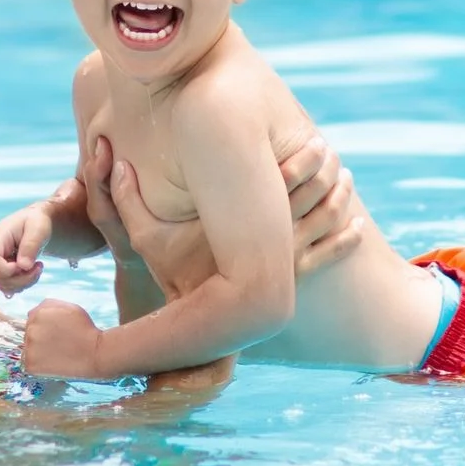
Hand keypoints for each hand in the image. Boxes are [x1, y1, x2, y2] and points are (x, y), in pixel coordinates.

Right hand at [0, 204, 52, 294]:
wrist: (34, 225)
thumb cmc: (35, 222)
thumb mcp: (38, 228)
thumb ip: (30, 245)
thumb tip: (23, 267)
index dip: (7, 269)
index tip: (26, 265)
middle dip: (22, 278)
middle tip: (39, 266)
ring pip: (3, 285)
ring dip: (25, 282)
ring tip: (37, 267)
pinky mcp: (0, 273)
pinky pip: (8, 287)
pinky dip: (23, 284)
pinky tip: (32, 272)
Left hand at [21, 299, 104, 378]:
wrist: (96, 353)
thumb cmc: (85, 329)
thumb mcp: (69, 307)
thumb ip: (49, 305)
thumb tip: (32, 312)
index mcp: (38, 313)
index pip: (33, 318)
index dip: (46, 326)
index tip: (58, 333)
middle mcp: (31, 328)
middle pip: (29, 332)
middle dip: (41, 337)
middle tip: (59, 344)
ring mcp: (29, 347)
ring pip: (28, 348)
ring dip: (38, 350)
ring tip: (57, 353)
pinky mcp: (31, 364)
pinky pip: (28, 363)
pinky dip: (38, 364)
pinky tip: (52, 362)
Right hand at [81, 133, 361, 296]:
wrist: (189, 324)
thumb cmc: (168, 275)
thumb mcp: (139, 238)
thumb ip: (120, 197)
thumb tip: (106, 151)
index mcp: (239, 227)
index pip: (280, 187)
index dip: (302, 163)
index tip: (314, 141)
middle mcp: (268, 245)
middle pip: (312, 201)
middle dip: (327, 174)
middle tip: (329, 152)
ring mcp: (284, 264)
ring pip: (326, 226)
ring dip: (340, 199)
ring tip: (347, 177)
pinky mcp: (293, 280)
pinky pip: (329, 258)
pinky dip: (347, 240)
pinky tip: (357, 226)